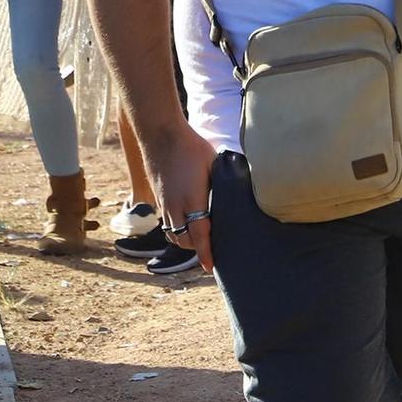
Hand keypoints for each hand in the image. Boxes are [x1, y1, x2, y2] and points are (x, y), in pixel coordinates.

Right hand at [148, 126, 218, 271]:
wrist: (160, 134)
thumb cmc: (192, 146)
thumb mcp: (215, 164)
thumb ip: (226, 182)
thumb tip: (244, 192)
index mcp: (192, 199)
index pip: (200, 235)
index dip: (206, 253)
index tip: (211, 267)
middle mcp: (175, 206)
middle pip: (184, 240)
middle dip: (197, 249)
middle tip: (211, 252)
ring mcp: (163, 202)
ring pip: (172, 233)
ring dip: (185, 240)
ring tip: (199, 241)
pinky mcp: (157, 197)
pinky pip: (166, 221)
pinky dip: (176, 227)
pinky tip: (187, 222)